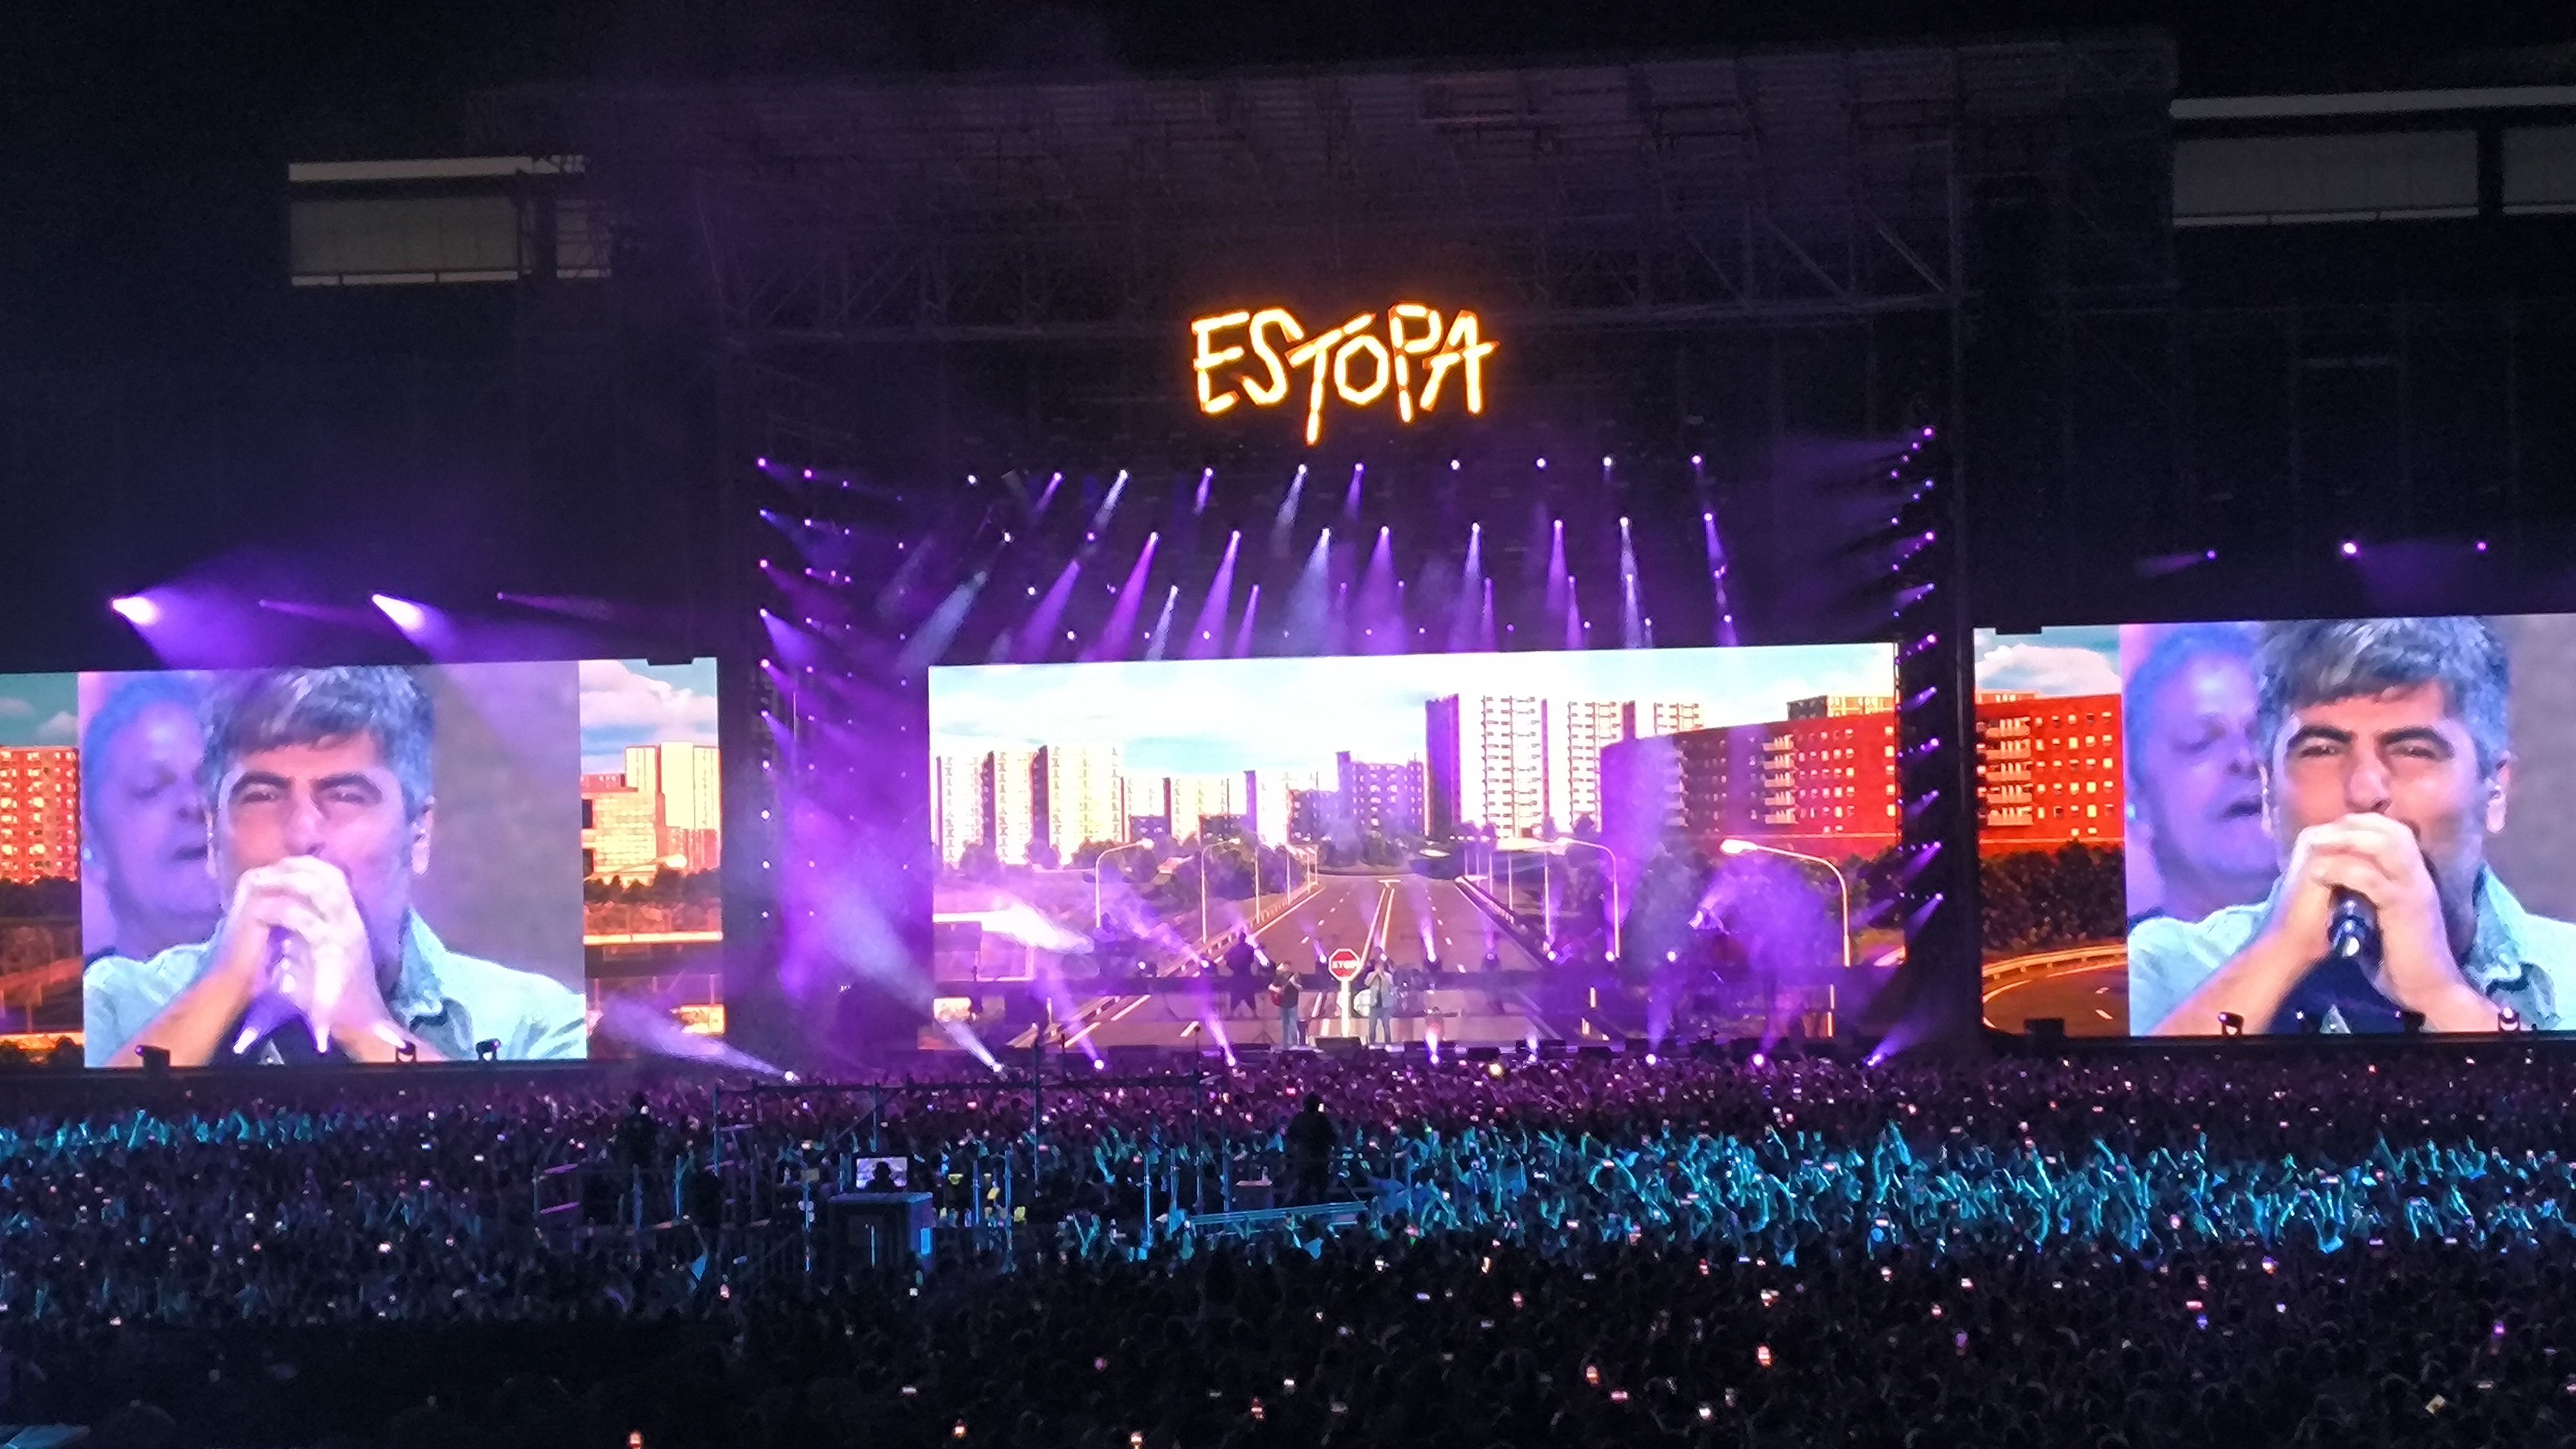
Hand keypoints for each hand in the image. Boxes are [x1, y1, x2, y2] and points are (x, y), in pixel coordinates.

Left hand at [232, 857, 395, 1054]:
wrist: (356, 1023)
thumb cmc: (337, 994)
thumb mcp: (323, 954)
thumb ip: (311, 932)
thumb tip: (284, 910)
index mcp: (351, 920)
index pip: (335, 877)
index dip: (307, 865)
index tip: (279, 864)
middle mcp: (353, 921)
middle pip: (329, 876)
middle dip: (295, 867)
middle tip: (265, 869)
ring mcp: (346, 932)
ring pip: (322, 889)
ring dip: (289, 880)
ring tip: (261, 882)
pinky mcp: (335, 949)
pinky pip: (306, 920)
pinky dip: (282, 910)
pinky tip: (262, 911)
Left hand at [2264, 814, 2482, 1023]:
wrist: (2428, 988)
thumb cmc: (2402, 957)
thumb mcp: (2383, 915)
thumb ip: (2370, 893)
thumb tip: (2341, 878)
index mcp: (2415, 877)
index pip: (2395, 832)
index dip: (2363, 824)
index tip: (2330, 828)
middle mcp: (2420, 877)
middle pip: (2392, 830)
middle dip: (2353, 824)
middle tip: (2317, 832)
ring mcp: (2415, 891)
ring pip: (2386, 846)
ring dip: (2347, 840)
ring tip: (2315, 845)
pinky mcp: (2405, 909)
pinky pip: (2373, 879)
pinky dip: (2343, 870)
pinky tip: (2318, 873)